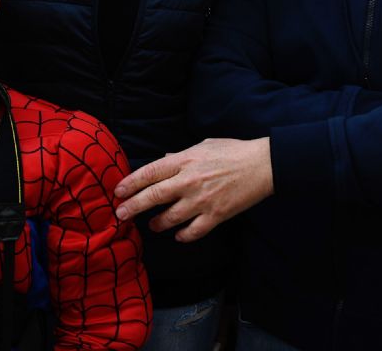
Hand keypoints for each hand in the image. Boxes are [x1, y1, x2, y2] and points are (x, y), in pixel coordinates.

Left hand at [113, 137, 272, 242]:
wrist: (263, 165)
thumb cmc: (232, 151)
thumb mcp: (203, 145)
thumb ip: (180, 155)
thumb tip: (164, 159)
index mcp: (185, 160)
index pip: (150, 172)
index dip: (131, 183)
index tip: (118, 191)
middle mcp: (190, 181)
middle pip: (154, 196)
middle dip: (133, 207)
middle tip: (120, 214)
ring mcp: (202, 200)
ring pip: (171, 218)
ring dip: (157, 223)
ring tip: (152, 225)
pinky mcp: (217, 215)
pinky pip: (194, 231)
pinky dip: (183, 236)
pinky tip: (178, 236)